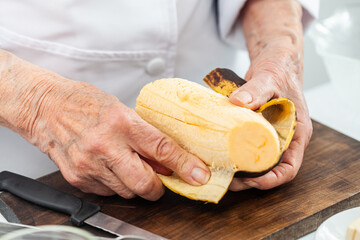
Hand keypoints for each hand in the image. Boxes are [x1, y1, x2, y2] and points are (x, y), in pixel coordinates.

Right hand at [0, 51, 209, 200]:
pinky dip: (114, 184)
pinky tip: (108, 168)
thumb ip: (144, 135)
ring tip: (126, 165)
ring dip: (134, 184)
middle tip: (159, 180)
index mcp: (121, 122)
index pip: (162, 149)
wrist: (45, 107)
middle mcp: (105, 145)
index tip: (198, 175)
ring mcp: (89, 164)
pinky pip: (107, 193)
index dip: (185, 166)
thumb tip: (165, 159)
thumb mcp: (121, 110)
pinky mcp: (77, 177)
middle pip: (145, 183)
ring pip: (127, 192)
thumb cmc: (83, 103)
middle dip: (157, 188)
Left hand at [228, 42, 312, 190]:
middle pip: (269, 169)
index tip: (251, 181)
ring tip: (219, 168)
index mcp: (297, 133)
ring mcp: (269, 135)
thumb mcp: (270, 78)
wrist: (273, 60)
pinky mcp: (255, 129)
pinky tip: (217, 152)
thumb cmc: (280, 69)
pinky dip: (233, 152)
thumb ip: (256, 90)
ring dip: (238, 168)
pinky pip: (245, 146)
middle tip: (227, 176)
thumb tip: (238, 103)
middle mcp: (284, 138)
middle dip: (249, 178)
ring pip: (255, 160)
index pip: (289, 167)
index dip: (271, 179)